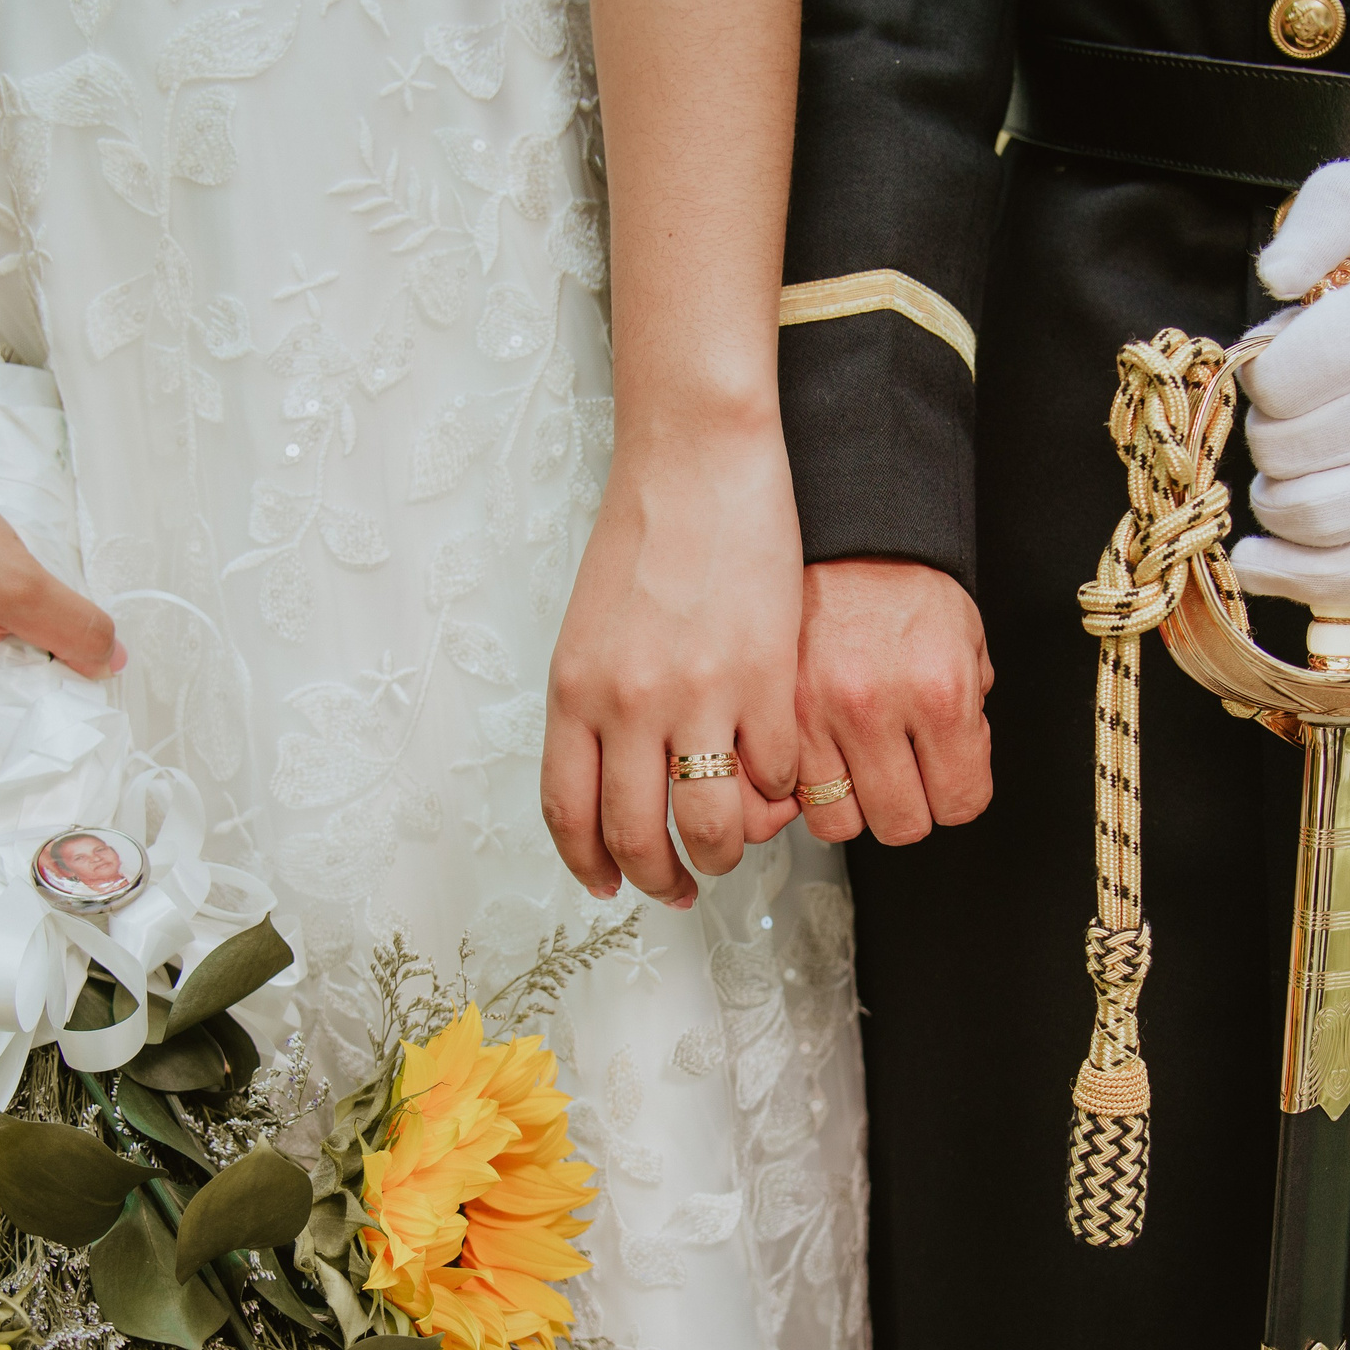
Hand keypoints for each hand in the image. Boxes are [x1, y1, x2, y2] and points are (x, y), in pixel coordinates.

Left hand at [541, 413, 802, 908]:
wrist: (696, 463)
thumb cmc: (644, 534)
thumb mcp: (589, 631)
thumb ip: (595, 705)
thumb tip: (615, 776)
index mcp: (574, 694)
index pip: (570, 813)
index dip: (591, 864)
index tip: (610, 884)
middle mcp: (627, 706)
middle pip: (637, 835)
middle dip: (661, 878)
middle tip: (681, 886)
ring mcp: (697, 696)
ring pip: (709, 823)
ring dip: (723, 851)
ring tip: (732, 845)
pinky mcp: (763, 680)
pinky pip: (773, 772)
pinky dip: (778, 788)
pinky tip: (777, 776)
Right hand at [794, 558, 992, 845]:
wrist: (844, 540)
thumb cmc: (906, 586)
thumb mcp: (967, 639)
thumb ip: (973, 707)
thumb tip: (960, 762)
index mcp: (939, 693)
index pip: (961, 802)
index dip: (959, 795)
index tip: (950, 780)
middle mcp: (875, 709)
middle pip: (901, 824)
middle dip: (911, 806)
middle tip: (906, 775)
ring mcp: (816, 715)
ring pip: (838, 822)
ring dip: (853, 806)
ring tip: (859, 772)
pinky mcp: (773, 715)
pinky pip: (787, 792)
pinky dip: (805, 790)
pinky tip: (822, 762)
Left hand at [1232, 159, 1349, 605]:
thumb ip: (1331, 208)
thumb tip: (1271, 273)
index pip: (1277, 378)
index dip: (1264, 371)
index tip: (1287, 360)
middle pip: (1284, 449)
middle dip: (1271, 431)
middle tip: (1296, 413)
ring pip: (1308, 517)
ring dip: (1277, 499)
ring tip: (1290, 472)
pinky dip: (1297, 577)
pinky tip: (1261, 562)